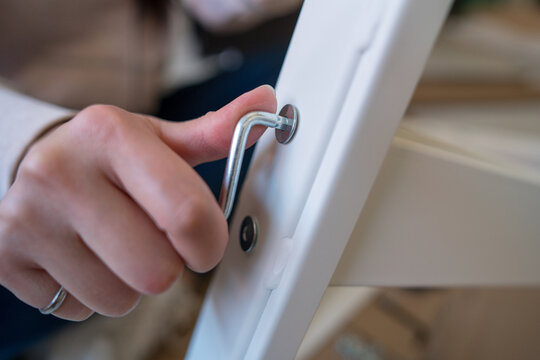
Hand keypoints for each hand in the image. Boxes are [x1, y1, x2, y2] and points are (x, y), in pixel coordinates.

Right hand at [0, 85, 275, 320]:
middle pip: (156, 272)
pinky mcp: (7, 259)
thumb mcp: (158, 138)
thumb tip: (266, 105)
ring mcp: (27, 219)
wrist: (33, 162)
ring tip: (112, 244)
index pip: (187, 215)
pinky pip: (77, 310)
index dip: (209, 242)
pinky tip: (82, 256)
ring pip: (118, 299)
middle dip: (167, 265)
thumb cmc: (106, 154)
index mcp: (111, 135)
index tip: (204, 240)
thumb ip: (215, 132)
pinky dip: (90, 293)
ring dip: (128, 283)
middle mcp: (61, 173)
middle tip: (151, 239)